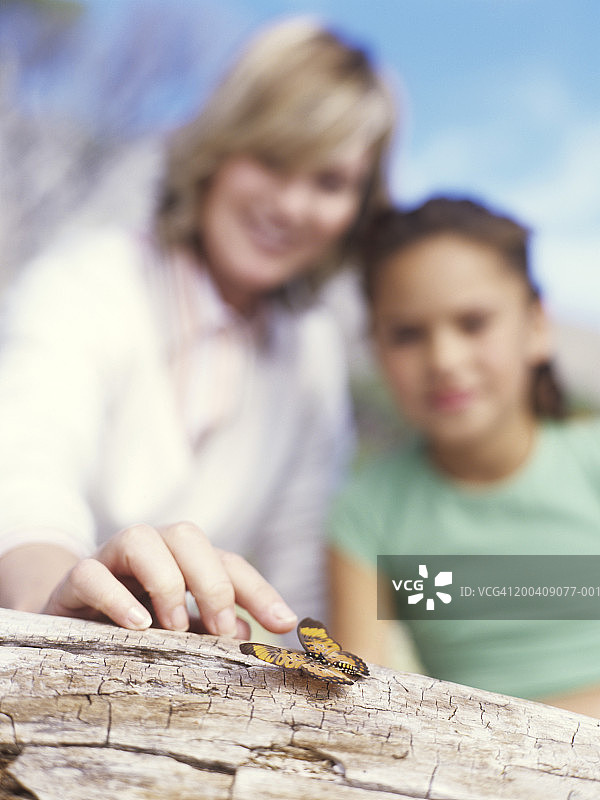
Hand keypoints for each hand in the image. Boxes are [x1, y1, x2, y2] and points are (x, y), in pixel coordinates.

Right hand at [42, 522, 297, 636]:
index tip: (285, 624)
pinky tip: (136, 626)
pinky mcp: (73, 581)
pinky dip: (116, 597)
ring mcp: (109, 560)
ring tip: (174, 628)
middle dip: (211, 580)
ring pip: (141, 539)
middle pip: (187, 535)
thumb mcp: (180, 631)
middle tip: (221, 630)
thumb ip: (211, 629)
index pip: (228, 562)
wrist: (67, 627)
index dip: (259, 591)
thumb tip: (247, 634)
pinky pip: (91, 573)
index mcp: (182, 561)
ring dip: (166, 582)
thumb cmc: (134, 628)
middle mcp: (150, 550)